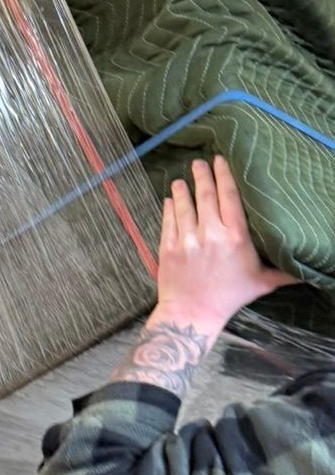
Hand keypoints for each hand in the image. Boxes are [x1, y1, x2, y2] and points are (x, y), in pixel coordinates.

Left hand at [154, 157, 295, 337]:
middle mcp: (210, 234)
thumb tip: (306, 270)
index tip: (220, 161)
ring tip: (182, 179)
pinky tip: (170, 199)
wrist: (192, 313)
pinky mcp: (168, 247)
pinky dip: (169, 207)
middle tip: (199, 163)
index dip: (224, 176)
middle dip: (202, 176)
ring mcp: (187, 240)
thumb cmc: (229, 297)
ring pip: (184, 205)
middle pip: (206, 196)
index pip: (229, 198)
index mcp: (235, 238)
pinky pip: (168, 220)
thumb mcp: (261, 282)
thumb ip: (283, 272)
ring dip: (183, 190)